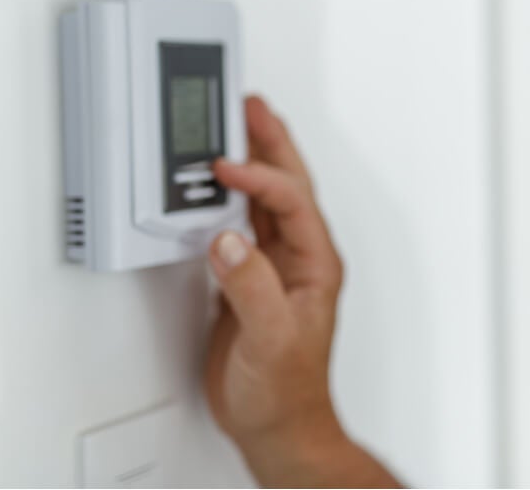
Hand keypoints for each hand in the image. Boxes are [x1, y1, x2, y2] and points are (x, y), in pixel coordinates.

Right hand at [204, 96, 363, 483]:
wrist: (277, 424)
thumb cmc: (286, 388)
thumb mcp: (271, 337)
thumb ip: (250, 286)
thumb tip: (228, 242)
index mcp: (315, 263)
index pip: (291, 202)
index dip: (261, 178)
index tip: (227, 166)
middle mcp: (300, 258)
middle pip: (288, 186)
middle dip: (271, 143)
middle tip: (251, 106)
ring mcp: (276, 267)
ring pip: (266, 200)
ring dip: (253, 163)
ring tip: (235, 128)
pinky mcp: (251, 280)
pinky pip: (241, 225)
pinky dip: (228, 199)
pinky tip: (213, 187)